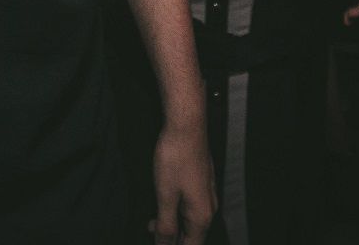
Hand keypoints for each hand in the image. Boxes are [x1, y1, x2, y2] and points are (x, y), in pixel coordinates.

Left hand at [149, 116, 216, 244]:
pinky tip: (161, 206)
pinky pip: (190, 206)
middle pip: (192, 236)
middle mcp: (208, 208)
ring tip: (151, 223)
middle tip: (150, 233)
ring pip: (190, 221)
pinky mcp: (201, 182)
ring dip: (172, 225)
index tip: (158, 243)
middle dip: (171, 240)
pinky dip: (176, 211)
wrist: (186, 125)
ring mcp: (206, 194)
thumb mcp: (165, 196)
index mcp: (202, 216)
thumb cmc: (176, 158)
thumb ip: (165, 226)